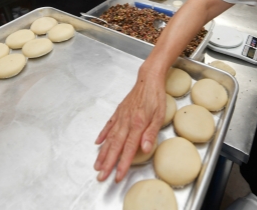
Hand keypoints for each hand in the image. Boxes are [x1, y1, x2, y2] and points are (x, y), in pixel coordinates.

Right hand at [94, 67, 165, 182]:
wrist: (148, 79)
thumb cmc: (156, 97)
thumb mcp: (159, 115)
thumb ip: (151, 133)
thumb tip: (146, 148)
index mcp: (138, 124)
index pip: (129, 149)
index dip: (122, 164)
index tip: (117, 176)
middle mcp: (126, 122)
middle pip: (115, 146)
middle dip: (108, 163)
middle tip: (100, 177)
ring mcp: (120, 117)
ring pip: (109, 138)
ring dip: (103, 153)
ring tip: (97, 165)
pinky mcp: (118, 112)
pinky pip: (108, 126)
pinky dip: (102, 135)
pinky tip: (98, 144)